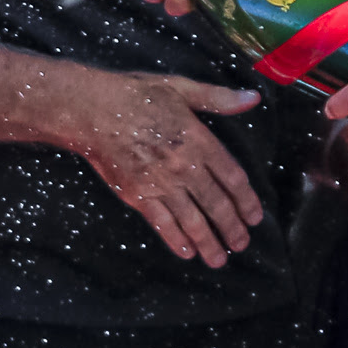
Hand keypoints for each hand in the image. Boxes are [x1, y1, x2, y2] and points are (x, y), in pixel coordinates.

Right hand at [71, 71, 268, 264]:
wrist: (92, 110)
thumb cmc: (135, 95)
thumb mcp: (181, 88)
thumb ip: (219, 98)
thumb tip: (253, 98)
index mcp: (200, 140)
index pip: (233, 178)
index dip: (247, 201)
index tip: (255, 217)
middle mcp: (185, 166)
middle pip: (217, 204)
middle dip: (232, 228)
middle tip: (242, 243)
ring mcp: (161, 183)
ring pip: (193, 220)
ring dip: (209, 243)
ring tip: (219, 259)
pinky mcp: (138, 195)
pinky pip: (162, 223)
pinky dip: (176, 240)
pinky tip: (187, 252)